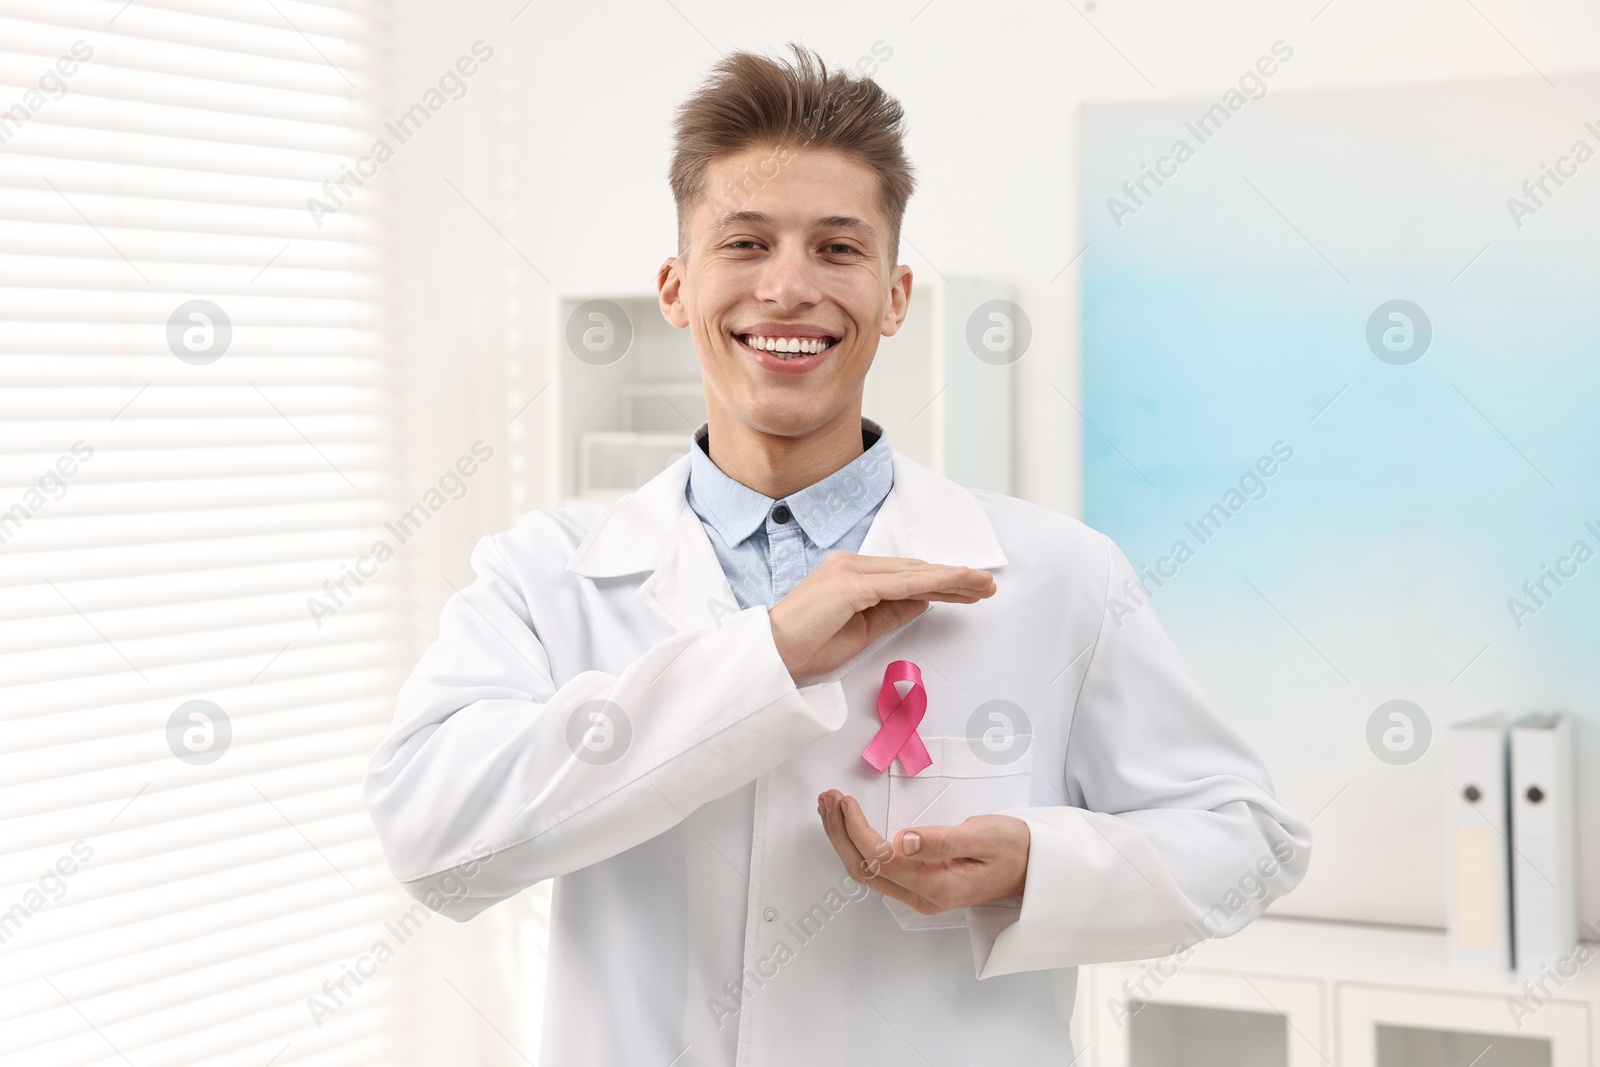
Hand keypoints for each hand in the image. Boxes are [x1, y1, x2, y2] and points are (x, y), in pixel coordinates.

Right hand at [768, 553, 995, 678]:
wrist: (772, 658)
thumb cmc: (808, 648)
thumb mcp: (863, 632)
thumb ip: (892, 613)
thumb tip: (925, 601)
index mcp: (851, 575)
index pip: (905, 576)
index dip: (941, 583)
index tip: (969, 591)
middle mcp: (851, 565)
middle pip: (914, 570)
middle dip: (955, 578)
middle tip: (988, 586)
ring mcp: (850, 572)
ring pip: (913, 573)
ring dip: (953, 578)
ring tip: (984, 585)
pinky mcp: (850, 585)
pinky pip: (901, 583)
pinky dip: (934, 583)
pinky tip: (957, 586)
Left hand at [816, 789, 1029, 913]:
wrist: (1035, 869)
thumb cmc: (1014, 848)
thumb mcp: (984, 836)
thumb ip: (942, 840)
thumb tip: (904, 840)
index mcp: (936, 886)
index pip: (881, 858)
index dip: (856, 829)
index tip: (845, 800)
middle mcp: (922, 896)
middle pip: (863, 868)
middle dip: (838, 833)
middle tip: (826, 798)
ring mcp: (919, 894)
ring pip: (867, 870)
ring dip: (843, 838)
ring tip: (829, 807)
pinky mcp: (920, 885)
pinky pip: (878, 868)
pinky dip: (857, 843)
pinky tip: (848, 825)